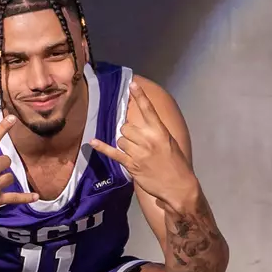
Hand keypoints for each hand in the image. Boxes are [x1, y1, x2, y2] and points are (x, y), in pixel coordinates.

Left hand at [89, 80, 198, 210]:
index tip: (132, 84)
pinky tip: (93, 142)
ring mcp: (139, 152)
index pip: (148, 110)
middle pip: (127, 127)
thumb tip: (141, 126)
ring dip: (125, 144)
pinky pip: (113, 153)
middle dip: (130, 133)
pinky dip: (102, 147)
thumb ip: (156, 132)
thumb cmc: (176, 164)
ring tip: (135, 153)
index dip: (140, 96)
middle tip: (138, 143)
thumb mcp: (170, 143)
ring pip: (121, 139)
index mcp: (160, 132)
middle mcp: (148, 139)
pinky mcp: (131, 164)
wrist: (178, 186)